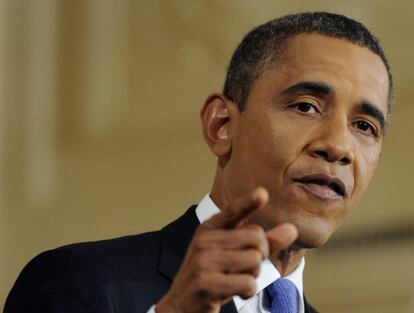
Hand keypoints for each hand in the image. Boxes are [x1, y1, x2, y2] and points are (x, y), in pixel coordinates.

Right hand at [156, 187, 297, 312]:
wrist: (182, 303)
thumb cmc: (212, 274)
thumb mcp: (233, 253)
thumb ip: (263, 241)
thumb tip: (291, 229)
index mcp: (210, 228)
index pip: (233, 211)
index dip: (248, 202)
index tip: (263, 193)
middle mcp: (205, 241)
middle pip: (256, 238)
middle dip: (260, 254)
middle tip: (247, 265)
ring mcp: (204, 262)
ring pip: (254, 260)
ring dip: (253, 274)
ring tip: (237, 278)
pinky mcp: (207, 284)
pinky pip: (247, 283)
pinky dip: (248, 290)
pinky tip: (235, 291)